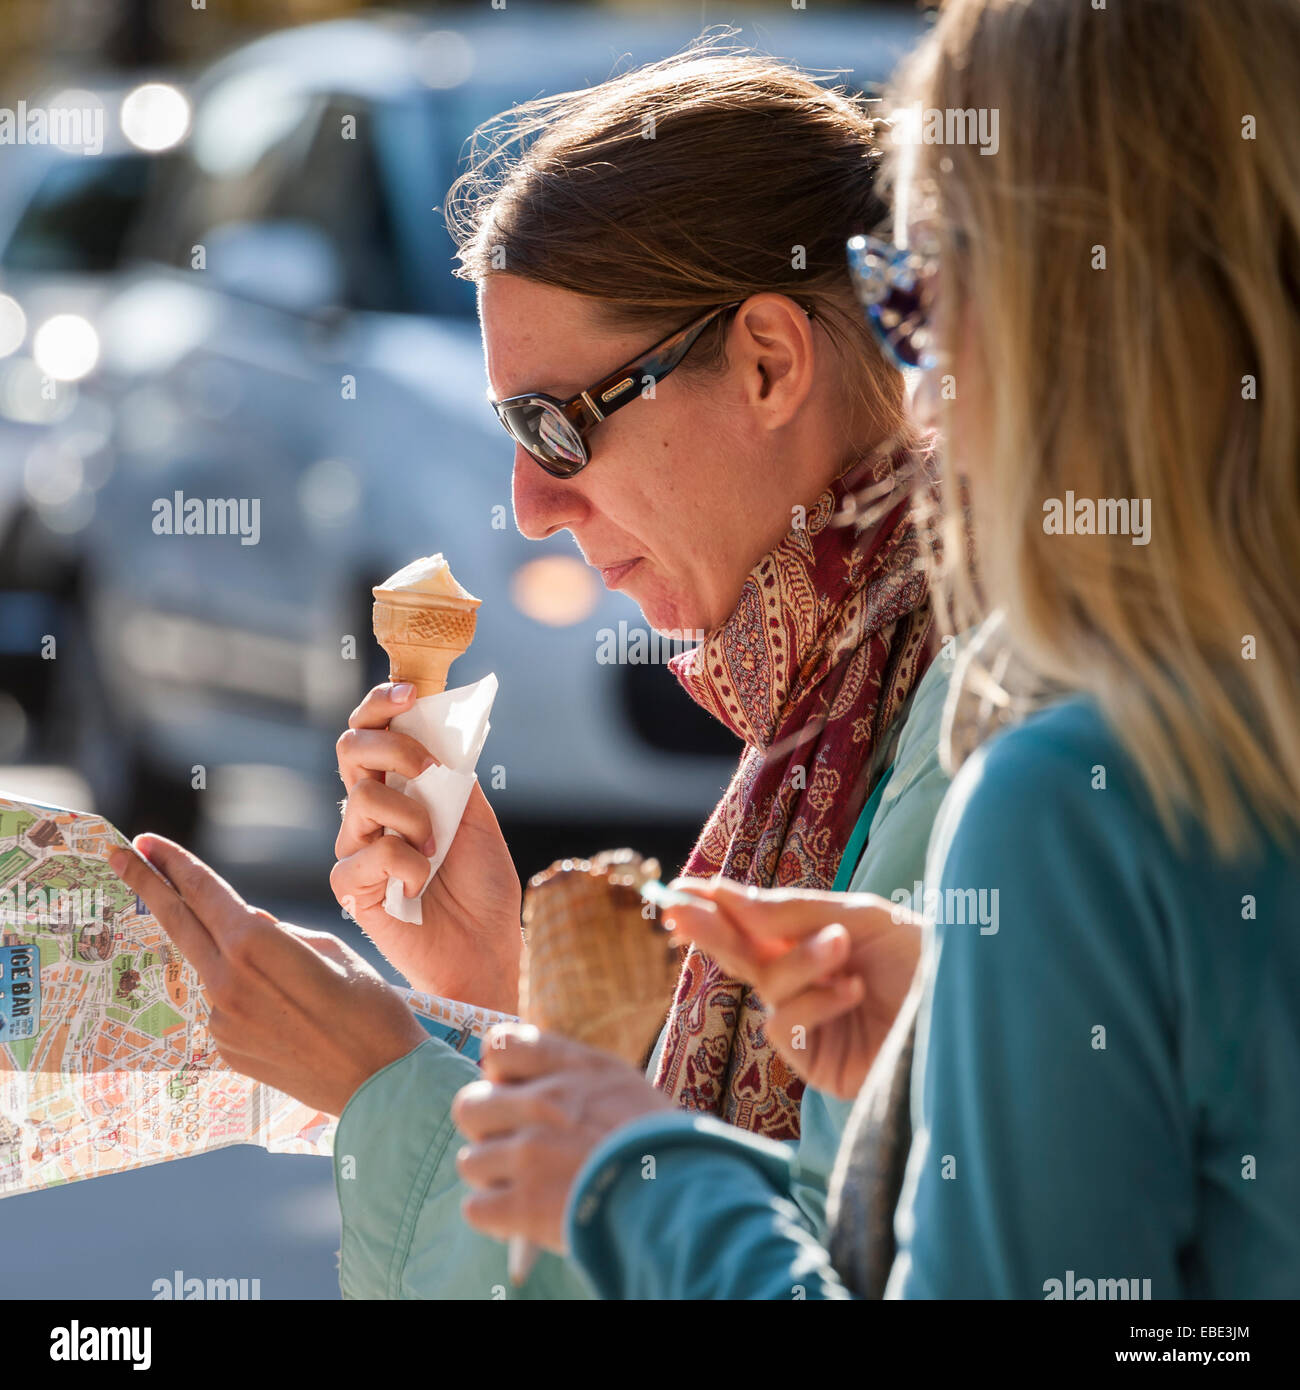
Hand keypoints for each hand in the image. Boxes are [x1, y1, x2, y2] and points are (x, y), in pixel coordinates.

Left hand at [109, 834, 428, 1116]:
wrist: (380, 1084)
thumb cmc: (371, 1009)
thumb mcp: (331, 951)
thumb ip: (279, 933)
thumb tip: (250, 924)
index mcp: (255, 946)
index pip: (203, 893)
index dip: (172, 863)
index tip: (143, 842)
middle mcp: (227, 982)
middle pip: (177, 923)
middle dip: (146, 884)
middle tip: (119, 855)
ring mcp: (221, 1020)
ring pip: (212, 968)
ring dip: (226, 955)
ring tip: (288, 976)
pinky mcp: (226, 1050)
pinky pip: (228, 1005)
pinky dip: (246, 994)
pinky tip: (290, 1012)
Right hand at [331, 681, 522, 1011]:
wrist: (487, 950)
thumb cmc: (484, 888)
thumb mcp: (477, 817)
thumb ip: (453, 773)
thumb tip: (435, 722)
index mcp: (403, 788)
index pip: (374, 731)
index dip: (381, 704)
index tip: (408, 691)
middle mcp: (373, 812)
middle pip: (350, 750)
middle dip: (393, 748)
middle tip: (430, 770)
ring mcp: (358, 847)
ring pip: (363, 799)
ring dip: (412, 816)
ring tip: (436, 848)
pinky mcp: (351, 886)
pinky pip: (367, 853)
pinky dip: (404, 863)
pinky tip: (419, 886)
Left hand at [452, 1024, 672, 1253]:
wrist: (683, 1198)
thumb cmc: (665, 1143)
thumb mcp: (625, 1087)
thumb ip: (576, 1079)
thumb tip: (536, 1085)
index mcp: (572, 1067)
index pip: (500, 1045)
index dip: (500, 1072)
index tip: (517, 1091)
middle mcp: (543, 1102)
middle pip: (470, 1105)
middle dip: (487, 1128)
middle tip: (515, 1146)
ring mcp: (529, 1153)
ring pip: (471, 1160)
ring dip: (493, 1177)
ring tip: (525, 1186)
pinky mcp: (522, 1205)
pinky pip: (475, 1209)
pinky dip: (496, 1217)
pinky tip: (524, 1217)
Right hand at [662, 879, 922, 1099]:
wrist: (972, 1012)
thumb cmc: (925, 958)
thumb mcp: (861, 918)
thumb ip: (794, 912)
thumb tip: (731, 901)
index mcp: (820, 939)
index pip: (758, 923)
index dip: (720, 907)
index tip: (681, 889)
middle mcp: (810, 980)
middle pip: (745, 954)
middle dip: (712, 930)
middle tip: (675, 908)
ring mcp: (812, 1022)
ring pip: (767, 986)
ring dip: (798, 962)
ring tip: (840, 947)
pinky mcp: (817, 1062)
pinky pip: (784, 1024)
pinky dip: (813, 1003)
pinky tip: (850, 993)